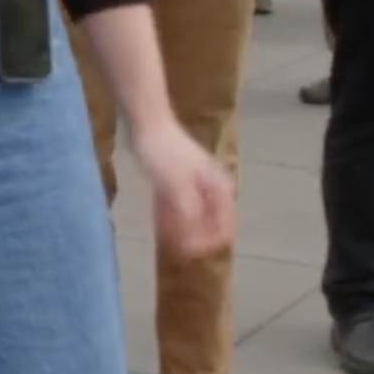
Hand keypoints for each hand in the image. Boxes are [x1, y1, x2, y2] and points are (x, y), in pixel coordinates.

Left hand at [133, 124, 235, 261]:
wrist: (148, 124)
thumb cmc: (163, 153)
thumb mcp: (175, 187)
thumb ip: (188, 216)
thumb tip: (193, 243)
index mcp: (220, 190)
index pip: (225, 231)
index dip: (206, 244)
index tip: (183, 249)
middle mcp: (215, 190)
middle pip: (211, 227)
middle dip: (193, 238)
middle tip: (171, 240)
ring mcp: (199, 187)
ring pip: (196, 220)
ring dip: (181, 229)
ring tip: (163, 230)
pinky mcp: (183, 185)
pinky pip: (182, 210)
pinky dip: (173, 217)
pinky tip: (160, 219)